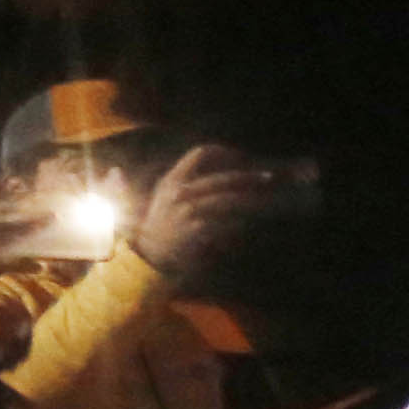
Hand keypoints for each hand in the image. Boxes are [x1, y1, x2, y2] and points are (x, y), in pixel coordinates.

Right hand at [129, 144, 297, 279]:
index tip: (240, 157)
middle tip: (268, 177)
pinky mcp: (197, 231)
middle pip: (222, 178)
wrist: (148, 256)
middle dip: (248, 177)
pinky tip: (248, 224)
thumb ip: (170, 180)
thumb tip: (140, 169)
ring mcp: (189, 212)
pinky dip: (240, 224)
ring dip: (250, 200)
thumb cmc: (157, 226)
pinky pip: (226, 224)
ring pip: (228, 200)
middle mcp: (181, 193)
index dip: (223, 152)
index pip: (200, 154)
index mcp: (172, 180)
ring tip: (265, 200)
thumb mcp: (157, 198)